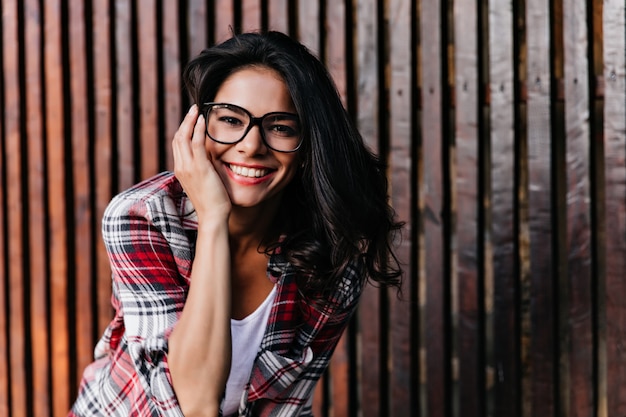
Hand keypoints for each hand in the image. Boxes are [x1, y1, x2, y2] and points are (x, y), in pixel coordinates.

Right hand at [172, 105, 231, 221]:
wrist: (212, 217)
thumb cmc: (212, 202)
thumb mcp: (204, 181)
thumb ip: (204, 166)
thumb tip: (211, 154)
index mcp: (181, 170)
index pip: (178, 145)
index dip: (184, 130)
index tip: (191, 119)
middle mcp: (181, 167)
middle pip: (177, 138)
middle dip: (185, 121)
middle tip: (193, 109)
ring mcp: (188, 167)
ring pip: (183, 137)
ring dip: (190, 121)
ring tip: (196, 110)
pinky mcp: (199, 168)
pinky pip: (196, 143)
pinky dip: (198, 130)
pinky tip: (202, 121)